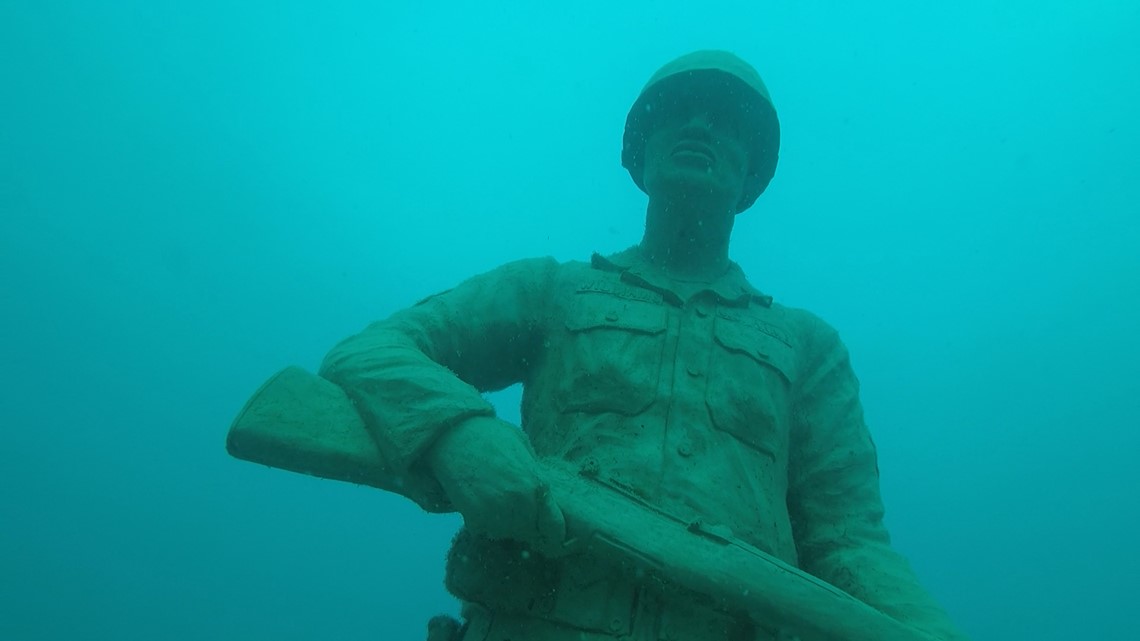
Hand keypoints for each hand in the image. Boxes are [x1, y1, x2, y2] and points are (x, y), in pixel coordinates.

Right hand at [425, 416, 565, 552]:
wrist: (452, 436)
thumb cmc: (490, 435)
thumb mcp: (523, 446)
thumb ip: (536, 472)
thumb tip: (544, 489)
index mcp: (537, 485)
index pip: (555, 527)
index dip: (552, 530)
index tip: (546, 526)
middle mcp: (520, 504)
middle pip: (531, 533)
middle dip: (526, 524)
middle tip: (513, 505)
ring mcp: (496, 514)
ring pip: (507, 533)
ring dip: (503, 523)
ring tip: (494, 499)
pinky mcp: (474, 518)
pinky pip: (485, 530)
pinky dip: (482, 521)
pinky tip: (478, 500)